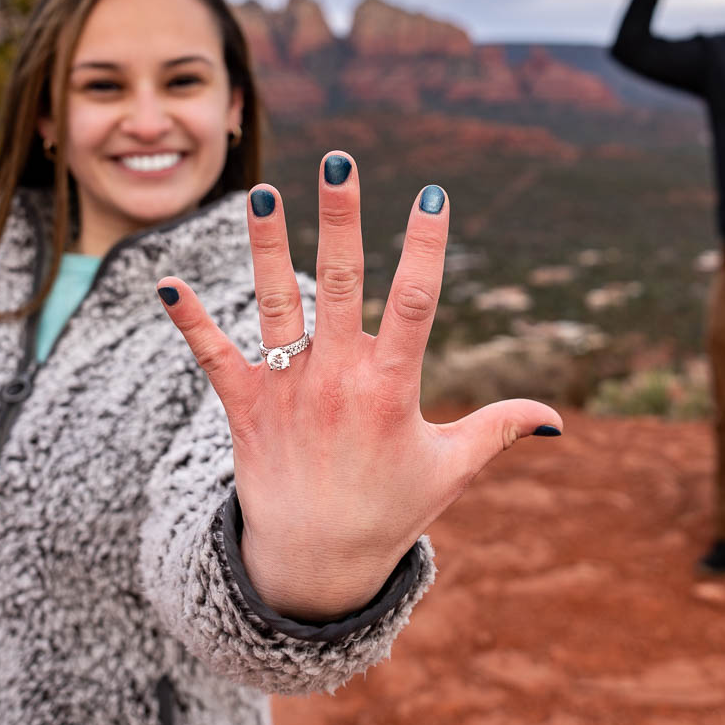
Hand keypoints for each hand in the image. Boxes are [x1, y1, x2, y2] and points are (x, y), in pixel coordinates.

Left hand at [157, 152, 561, 621]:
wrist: (313, 565)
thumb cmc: (388, 511)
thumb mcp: (450, 468)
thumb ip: (499, 429)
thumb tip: (556, 419)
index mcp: (391, 389)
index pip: (416, 303)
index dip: (425, 247)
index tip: (433, 196)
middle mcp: (337, 379)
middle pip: (340, 282)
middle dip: (341, 218)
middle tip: (338, 160)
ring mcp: (288, 389)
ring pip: (277, 304)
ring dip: (267, 247)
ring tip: (262, 194)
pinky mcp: (246, 406)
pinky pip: (214, 356)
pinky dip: (191, 321)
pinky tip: (167, 282)